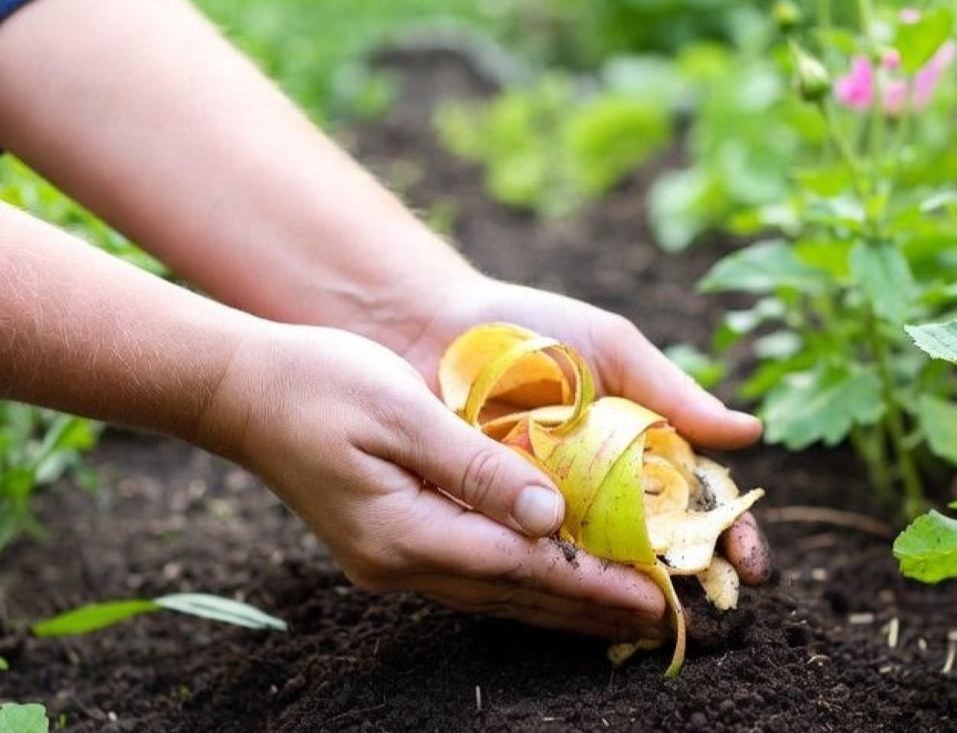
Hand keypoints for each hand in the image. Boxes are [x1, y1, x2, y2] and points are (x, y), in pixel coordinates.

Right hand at [198, 322, 667, 640]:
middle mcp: (400, 562)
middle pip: (516, 595)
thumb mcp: (404, 413)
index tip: (655, 598)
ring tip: (624, 613)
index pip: (523, 568)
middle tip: (663, 621)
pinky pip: (475, 577)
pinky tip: (555, 580)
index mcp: (406, 532)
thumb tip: (550, 515)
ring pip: (497, 594)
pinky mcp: (389, 545)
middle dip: (592, 608)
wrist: (244, 393)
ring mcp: (391, 561)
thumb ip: (477, 468)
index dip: (594, 583)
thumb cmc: (322, 384)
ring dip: (564, 604)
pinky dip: (526, 583)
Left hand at [382, 274, 771, 586]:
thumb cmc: (536, 327)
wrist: (439, 326)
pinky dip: (561, 589)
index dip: (729, 533)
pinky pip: (535, 562)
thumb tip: (749, 432)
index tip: (749, 562)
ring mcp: (553, 509)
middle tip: (713, 614)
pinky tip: (584, 612)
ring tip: (656, 622)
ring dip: (630, 598)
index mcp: (644, 446)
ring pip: (601, 565)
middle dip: (692, 583)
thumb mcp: (612, 351)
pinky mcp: (502, 521)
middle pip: (661, 547)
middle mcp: (605, 487)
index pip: (700, 500)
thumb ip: (673, 392)